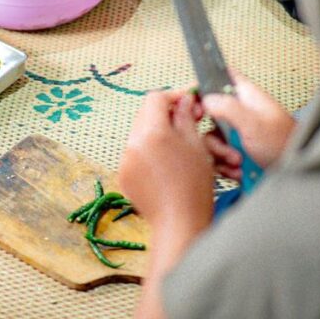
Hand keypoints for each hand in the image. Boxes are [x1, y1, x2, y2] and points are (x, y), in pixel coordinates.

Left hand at [119, 91, 214, 229]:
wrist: (179, 222)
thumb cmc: (194, 186)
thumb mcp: (196, 146)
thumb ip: (186, 118)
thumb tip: (184, 100)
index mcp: (152, 132)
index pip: (155, 98)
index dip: (172, 96)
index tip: (187, 101)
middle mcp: (133, 143)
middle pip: (145, 115)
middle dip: (164, 114)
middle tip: (184, 120)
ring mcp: (124, 159)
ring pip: (139, 134)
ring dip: (155, 132)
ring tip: (175, 143)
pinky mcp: (123, 174)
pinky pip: (133, 153)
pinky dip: (147, 151)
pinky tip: (164, 162)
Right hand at [200, 71, 295, 169]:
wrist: (295, 174)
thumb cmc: (287, 146)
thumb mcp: (255, 124)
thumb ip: (228, 108)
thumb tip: (205, 98)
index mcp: (246, 96)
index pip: (218, 77)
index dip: (201, 86)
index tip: (194, 106)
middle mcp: (240, 112)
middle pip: (208, 115)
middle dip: (213, 137)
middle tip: (227, 146)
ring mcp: (237, 132)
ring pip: (211, 139)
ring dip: (221, 155)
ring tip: (239, 162)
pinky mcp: (236, 150)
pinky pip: (217, 156)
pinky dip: (225, 166)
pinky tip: (239, 169)